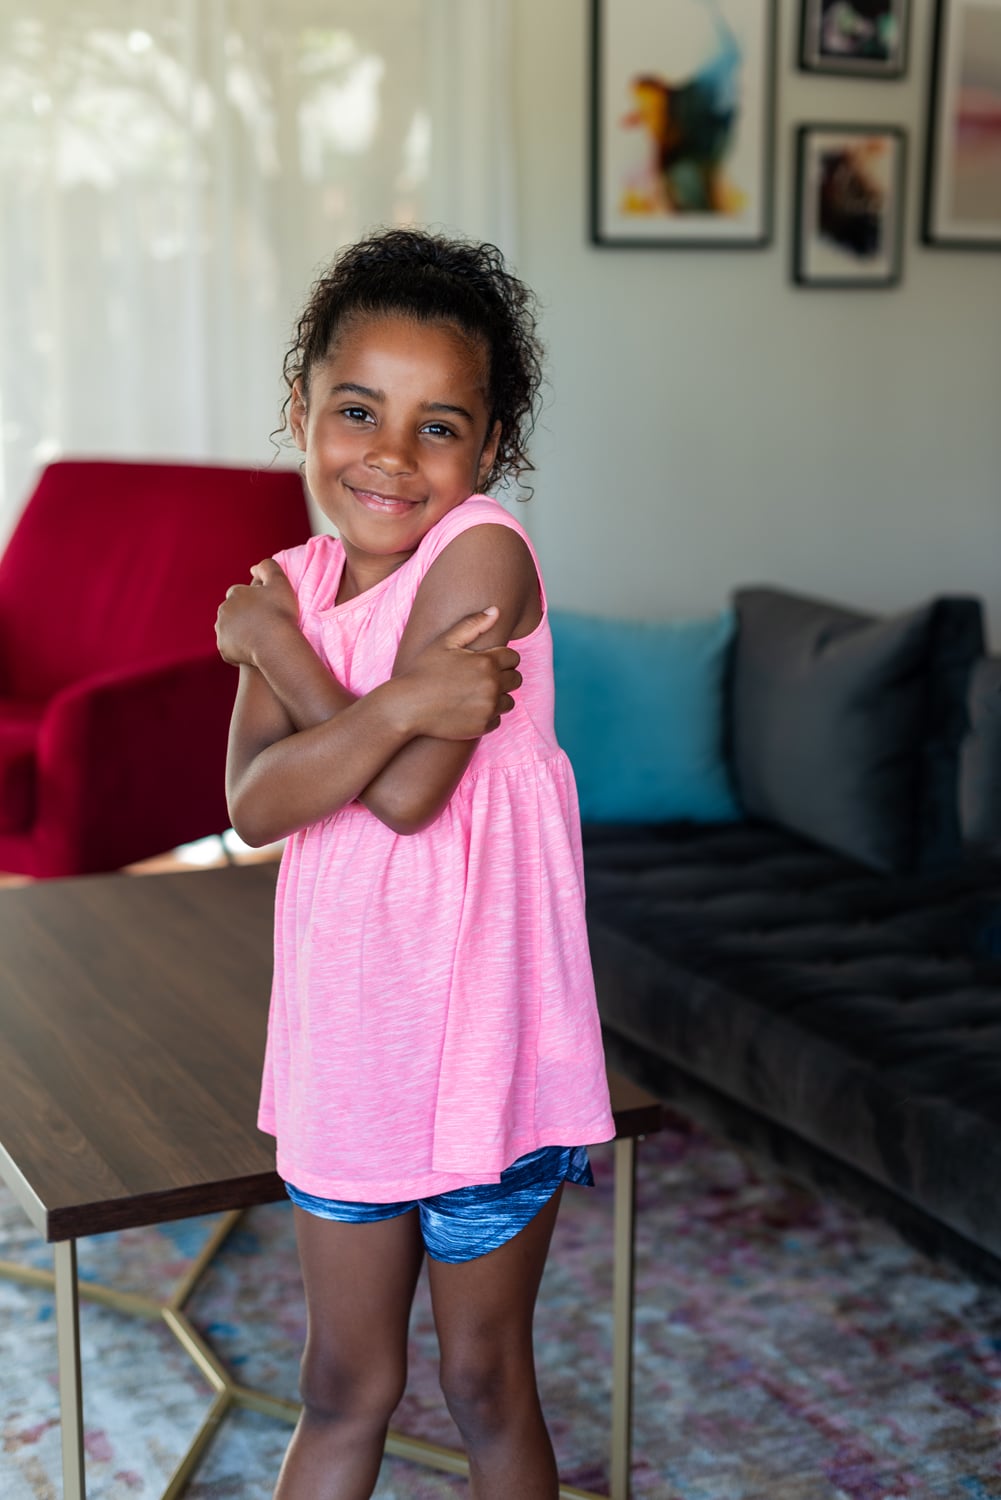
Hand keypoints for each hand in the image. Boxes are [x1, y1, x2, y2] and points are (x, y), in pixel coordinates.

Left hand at [216, 558, 298, 665]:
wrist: (275, 644)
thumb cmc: (280, 613)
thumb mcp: (280, 582)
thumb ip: (268, 567)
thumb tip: (253, 569)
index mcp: (235, 593)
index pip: (240, 594)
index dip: (253, 601)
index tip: (266, 610)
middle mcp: (223, 610)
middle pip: (233, 612)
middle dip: (244, 616)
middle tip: (263, 625)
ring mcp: (221, 630)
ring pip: (230, 630)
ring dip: (240, 633)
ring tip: (259, 639)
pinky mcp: (223, 648)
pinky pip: (230, 648)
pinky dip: (238, 650)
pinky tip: (253, 651)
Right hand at [396, 608, 521, 740]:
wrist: (407, 707)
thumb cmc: (423, 671)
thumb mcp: (445, 642)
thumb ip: (473, 624)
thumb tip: (496, 610)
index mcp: (486, 663)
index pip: (514, 658)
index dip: (503, 658)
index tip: (489, 661)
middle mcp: (492, 686)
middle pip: (516, 679)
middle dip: (504, 676)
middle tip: (482, 677)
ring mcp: (488, 708)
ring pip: (510, 701)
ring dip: (499, 697)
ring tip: (476, 694)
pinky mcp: (482, 726)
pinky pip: (497, 720)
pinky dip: (488, 716)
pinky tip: (470, 709)